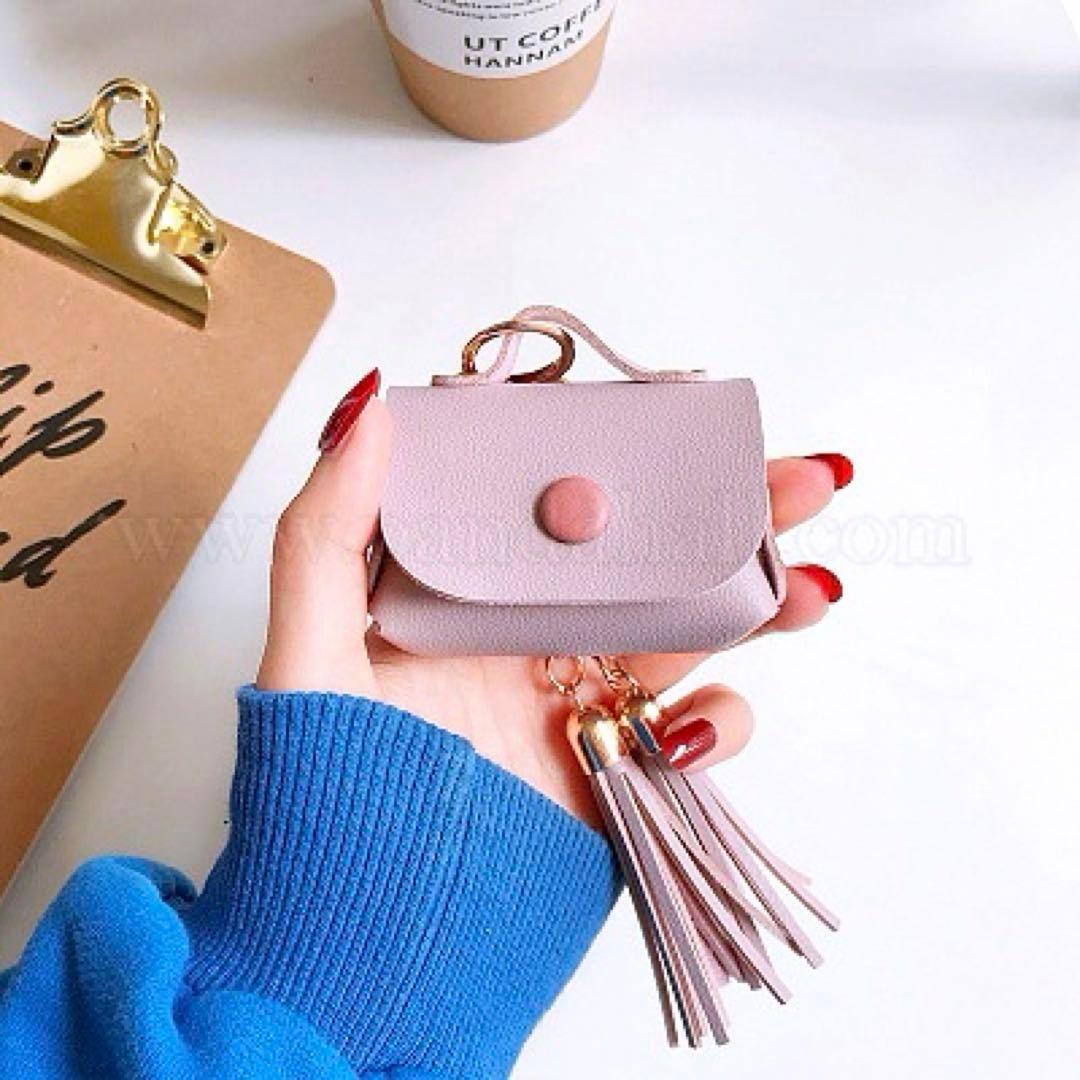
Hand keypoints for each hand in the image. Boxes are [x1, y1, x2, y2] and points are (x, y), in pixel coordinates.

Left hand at [256, 371, 850, 826]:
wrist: (367, 940)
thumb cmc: (320, 794)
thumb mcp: (307, 651)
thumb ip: (326, 532)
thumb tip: (373, 406)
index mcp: (471, 593)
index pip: (560, 503)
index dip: (624, 456)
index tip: (680, 418)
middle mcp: (536, 636)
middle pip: (647, 555)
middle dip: (726, 514)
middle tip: (793, 478)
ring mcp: (586, 702)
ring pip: (692, 629)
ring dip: (761, 602)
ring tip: (812, 582)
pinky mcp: (623, 767)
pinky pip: (695, 733)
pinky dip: (718, 725)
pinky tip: (695, 730)